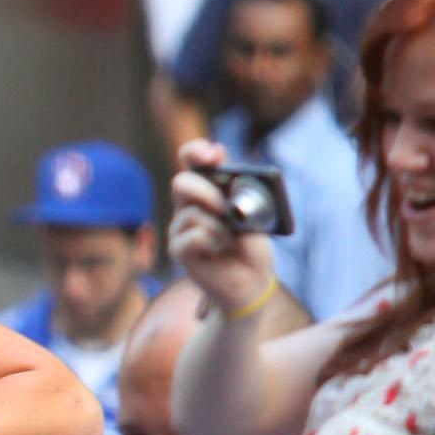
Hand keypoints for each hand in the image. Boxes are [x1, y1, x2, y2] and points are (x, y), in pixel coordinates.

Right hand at [169, 139, 280, 312]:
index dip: (196, 152)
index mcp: (207, 191)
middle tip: (224, 205)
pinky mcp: (179, 250)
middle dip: (205, 191)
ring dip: (219, 225)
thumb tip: (230, 194)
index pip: (192, 162)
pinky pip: (193, 236)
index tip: (212, 154)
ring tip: (231, 239)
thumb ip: (242, 198)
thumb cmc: (251, 247)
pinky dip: (213, 241)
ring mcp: (181, 228)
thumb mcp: (255, 216)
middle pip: (181, 182)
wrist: (250, 282)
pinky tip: (221, 249)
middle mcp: (189, 206)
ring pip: (191, 213)